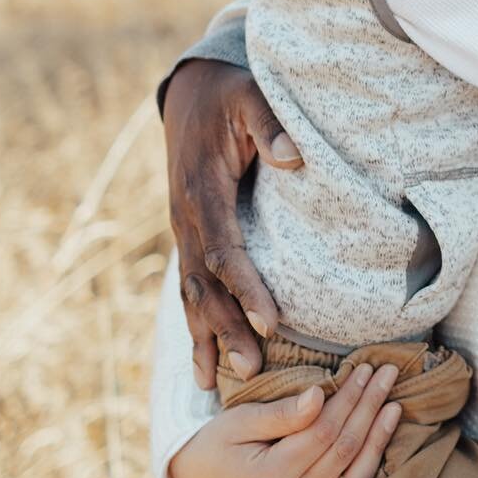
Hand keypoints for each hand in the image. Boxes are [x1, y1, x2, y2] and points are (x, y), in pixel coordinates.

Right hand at [163, 59, 300, 388]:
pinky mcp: (189, 237)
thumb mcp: (251, 97)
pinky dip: (196, 326)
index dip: (247, 287)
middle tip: (252, 370)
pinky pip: (190, 288)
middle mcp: (186, 219)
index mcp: (203, 191)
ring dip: (206, 338)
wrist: (191, 94)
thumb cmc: (229, 96)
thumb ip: (271, 124)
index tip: (271, 321)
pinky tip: (204, 363)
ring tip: (218, 384)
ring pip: (191, 294)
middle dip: (226, 330)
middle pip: (204, 286)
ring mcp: (183, 231)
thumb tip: (294, 156)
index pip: (225, 250)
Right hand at [170, 363, 401, 477]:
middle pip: (343, 454)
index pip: (324, 431)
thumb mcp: (239, 420)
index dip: (349, 398)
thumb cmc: (219, 443)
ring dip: (378, 447)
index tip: (365, 369)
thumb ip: (282, 413)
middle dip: (369, 410)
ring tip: (394, 410)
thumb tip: (321, 395)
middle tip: (388, 376)